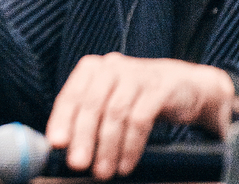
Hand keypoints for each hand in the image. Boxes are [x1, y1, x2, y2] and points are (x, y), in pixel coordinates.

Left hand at [47, 52, 233, 179]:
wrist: (183, 86)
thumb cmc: (135, 96)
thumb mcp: (108, 100)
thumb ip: (86, 116)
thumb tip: (62, 144)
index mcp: (91, 69)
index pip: (71, 96)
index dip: (61, 120)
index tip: (56, 143)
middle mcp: (111, 68)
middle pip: (92, 104)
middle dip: (83, 137)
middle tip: (77, 163)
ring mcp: (136, 76)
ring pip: (116, 113)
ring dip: (108, 147)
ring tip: (103, 171)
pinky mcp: (160, 89)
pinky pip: (141, 120)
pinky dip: (131, 145)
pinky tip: (125, 164)